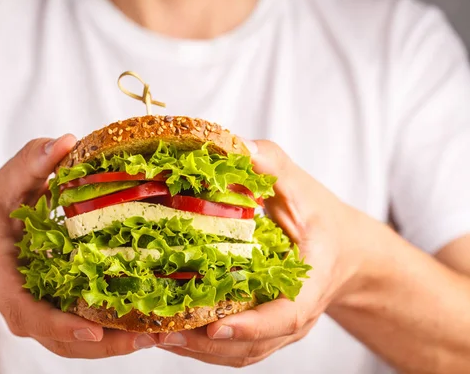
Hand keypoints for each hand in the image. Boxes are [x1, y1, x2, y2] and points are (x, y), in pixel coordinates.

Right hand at [0, 135, 156, 357]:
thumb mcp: (8, 182)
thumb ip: (32, 163)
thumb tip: (65, 141)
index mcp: (6, 280)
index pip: (29, 314)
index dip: (59, 326)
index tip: (93, 329)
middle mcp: (24, 307)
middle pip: (60, 341)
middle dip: (103, 345)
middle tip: (148, 338)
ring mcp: (42, 315)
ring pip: (76, 344)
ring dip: (115, 345)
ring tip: (158, 337)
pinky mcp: (58, 312)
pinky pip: (84, 330)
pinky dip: (113, 331)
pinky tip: (149, 324)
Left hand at [158, 139, 365, 366]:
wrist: (344, 250)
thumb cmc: (322, 219)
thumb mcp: (303, 188)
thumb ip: (274, 167)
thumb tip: (239, 146)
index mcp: (311, 283)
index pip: (286, 315)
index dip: (252, 326)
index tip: (216, 325)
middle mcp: (296, 315)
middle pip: (253, 345)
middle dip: (206, 344)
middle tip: (162, 331)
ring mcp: (280, 328)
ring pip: (239, 353)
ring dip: (197, 350)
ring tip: (155, 335)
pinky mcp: (264, 328)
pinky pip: (235, 348)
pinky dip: (202, 346)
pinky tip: (170, 332)